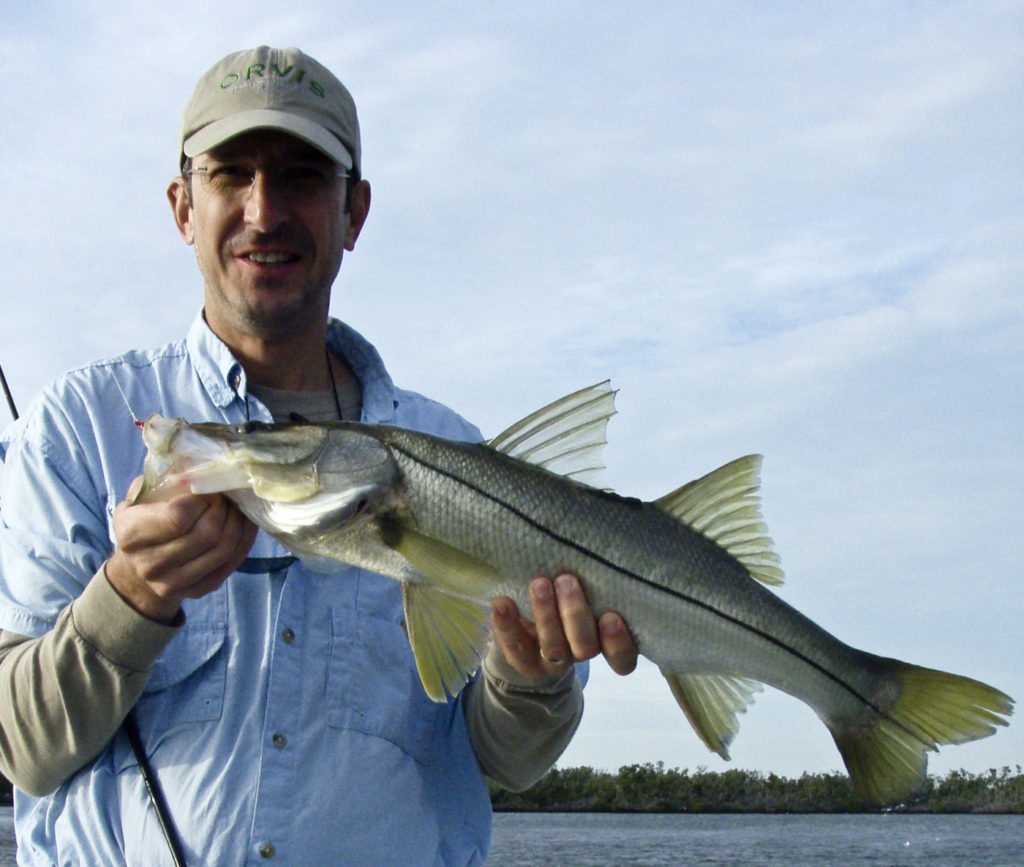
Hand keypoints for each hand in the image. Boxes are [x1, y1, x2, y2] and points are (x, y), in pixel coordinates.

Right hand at [105, 476, 257, 623]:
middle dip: (224, 510)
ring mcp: (172, 582)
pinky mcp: (194, 591)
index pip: (179, 516)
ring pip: (222, 550)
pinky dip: (243, 542)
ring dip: (238, 524)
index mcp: (132, 533)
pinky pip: (229, 566)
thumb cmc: (144, 519)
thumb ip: (166, 479)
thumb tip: (203, 463)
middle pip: (206, 534)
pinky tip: (243, 525)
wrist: (137, 567)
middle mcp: (149, 563)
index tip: (206, 488)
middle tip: (226, 496)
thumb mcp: (142, 495)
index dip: (201, 499)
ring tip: (237, 508)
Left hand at [490, 573, 637, 679]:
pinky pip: (515, 649)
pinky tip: (502, 602)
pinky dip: (508, 625)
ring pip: (553, 648)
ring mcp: (552, 661)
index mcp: (604, 640)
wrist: (528, 623)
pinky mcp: (523, 661)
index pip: (623, 657)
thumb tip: (591, 538)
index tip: (611, 616)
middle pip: (586, 647)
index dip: (619, 642)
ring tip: (539, 584)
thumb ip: (592, 573)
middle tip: (567, 580)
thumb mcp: (585, 585)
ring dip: (546, 615)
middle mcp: (581, 652)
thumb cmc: (566, 592)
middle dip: (576, 614)